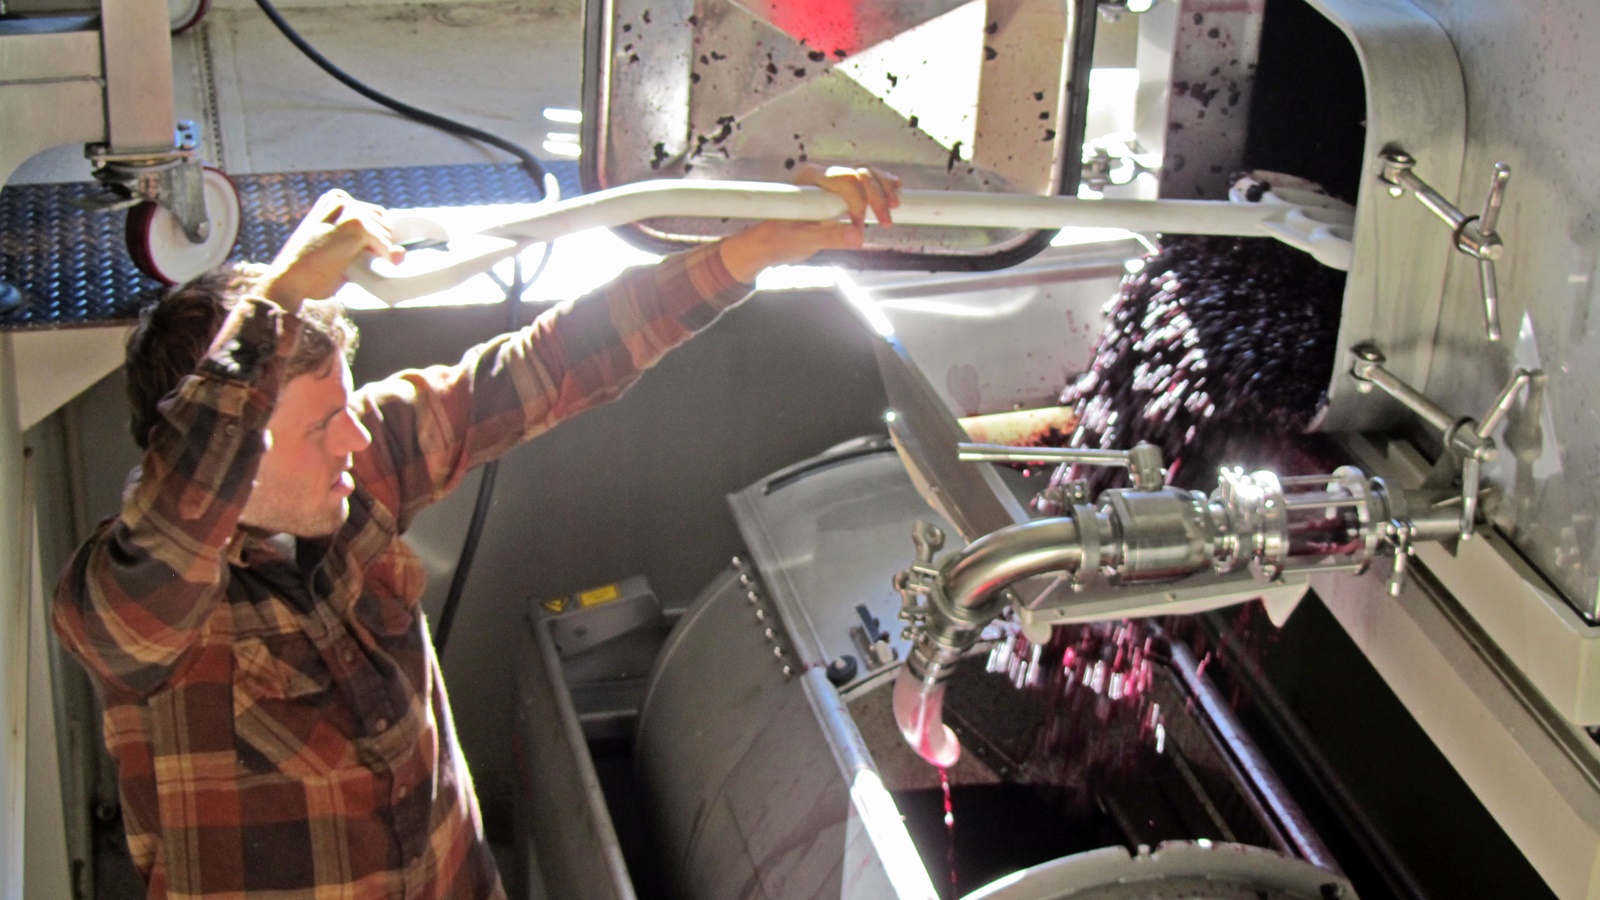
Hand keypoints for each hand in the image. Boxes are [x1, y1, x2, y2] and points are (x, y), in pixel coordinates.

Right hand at [256, 190, 405, 312]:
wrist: (289, 280)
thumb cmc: (311, 270)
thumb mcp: (344, 254)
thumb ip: (372, 249)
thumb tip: (403, 253)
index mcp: (336, 200)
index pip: (377, 215)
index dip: (373, 238)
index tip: (351, 252)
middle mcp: (343, 200)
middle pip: (385, 224)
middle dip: (375, 246)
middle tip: (344, 259)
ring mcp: (351, 211)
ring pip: (386, 236)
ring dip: (372, 255)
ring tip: (343, 261)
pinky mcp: (357, 226)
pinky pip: (385, 247)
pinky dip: (376, 260)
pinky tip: (354, 265)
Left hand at [718, 164, 902, 282]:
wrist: (771, 241)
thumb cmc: (780, 239)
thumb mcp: (803, 241)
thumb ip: (829, 237)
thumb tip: (857, 237)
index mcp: (810, 180)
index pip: (845, 182)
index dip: (858, 203)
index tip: (861, 229)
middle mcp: (822, 175)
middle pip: (859, 174)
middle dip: (877, 196)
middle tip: (886, 222)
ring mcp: (832, 181)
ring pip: (865, 173)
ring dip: (883, 188)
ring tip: (895, 206)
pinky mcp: (839, 191)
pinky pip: (865, 181)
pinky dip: (881, 184)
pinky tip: (896, 189)